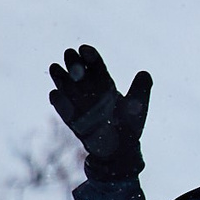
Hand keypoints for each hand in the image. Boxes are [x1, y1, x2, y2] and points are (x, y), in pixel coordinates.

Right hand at [49, 44, 151, 179]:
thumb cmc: (129, 125)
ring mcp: (80, 106)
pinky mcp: (74, 122)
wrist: (121, 150)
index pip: (96, 67)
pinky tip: (54, 94)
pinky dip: (60, 104)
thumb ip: (141, 89)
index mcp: (105, 84)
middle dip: (74, 63)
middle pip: (80, 74)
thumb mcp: (137, 105)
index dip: (90, 57)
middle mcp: (90, 92)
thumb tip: (145, 74)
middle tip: (68, 52)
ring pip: (68, 89)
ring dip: (61, 79)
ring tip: (54, 67)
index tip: (84, 48)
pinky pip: (65, 111)